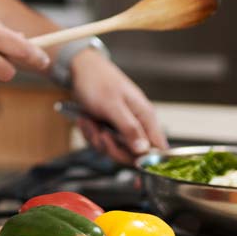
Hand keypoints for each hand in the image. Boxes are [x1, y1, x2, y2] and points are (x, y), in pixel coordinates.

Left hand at [69, 50, 167, 164]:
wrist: (79, 69)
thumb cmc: (98, 81)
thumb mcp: (112, 105)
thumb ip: (129, 128)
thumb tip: (144, 151)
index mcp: (145, 117)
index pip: (157, 149)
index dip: (146, 162)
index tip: (130, 166)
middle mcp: (137, 123)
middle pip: (132, 155)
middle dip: (112, 147)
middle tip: (101, 134)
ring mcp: (122, 126)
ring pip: (114, 149)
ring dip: (97, 139)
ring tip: (90, 121)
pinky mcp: (109, 127)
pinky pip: (102, 142)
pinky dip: (91, 133)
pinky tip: (86, 120)